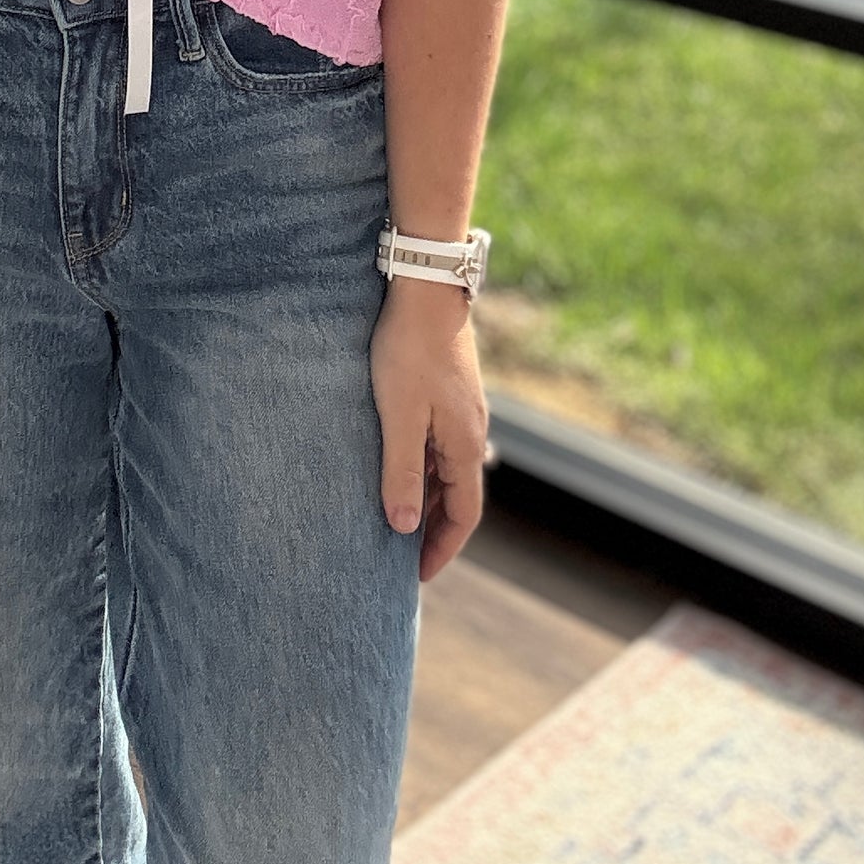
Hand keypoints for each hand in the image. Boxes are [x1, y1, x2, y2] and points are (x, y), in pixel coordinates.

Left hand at [369, 275, 489, 581]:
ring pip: (446, 469)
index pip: (463, 514)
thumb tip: (402, 527)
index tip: (417, 575)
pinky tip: (395, 465)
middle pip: (456, 495)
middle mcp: (470, 432)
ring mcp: (461, 411)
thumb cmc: (408, 351)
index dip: (442, 548)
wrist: (426, 288)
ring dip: (425, 497)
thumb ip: (400, 472)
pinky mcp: (448, 391)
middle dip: (432, 528)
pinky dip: (421, 467)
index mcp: (464, 445)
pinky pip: (438, 444)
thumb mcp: (398, 417)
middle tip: (400, 556)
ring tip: (393, 518)